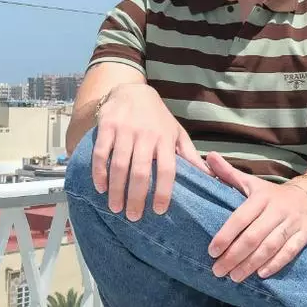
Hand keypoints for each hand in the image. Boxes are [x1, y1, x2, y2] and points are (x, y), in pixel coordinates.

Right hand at [91, 83, 209, 220]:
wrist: (132, 90)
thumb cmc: (158, 118)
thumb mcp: (177, 133)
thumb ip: (190, 155)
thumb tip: (208, 177)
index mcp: (165, 139)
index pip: (167, 169)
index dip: (162, 191)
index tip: (158, 211)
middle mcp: (146, 134)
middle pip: (140, 172)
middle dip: (136, 197)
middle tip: (133, 216)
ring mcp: (125, 130)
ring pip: (119, 165)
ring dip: (116, 190)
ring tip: (115, 208)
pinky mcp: (107, 126)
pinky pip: (101, 153)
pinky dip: (99, 172)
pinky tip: (100, 187)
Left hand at [206, 152, 306, 281]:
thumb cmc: (272, 194)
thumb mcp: (251, 182)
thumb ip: (229, 173)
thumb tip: (209, 157)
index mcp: (261, 197)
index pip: (240, 218)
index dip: (226, 235)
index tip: (211, 251)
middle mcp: (277, 209)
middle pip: (254, 236)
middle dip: (234, 256)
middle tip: (218, 271)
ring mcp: (293, 223)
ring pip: (270, 246)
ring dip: (251, 264)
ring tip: (234, 277)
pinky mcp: (306, 234)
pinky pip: (290, 252)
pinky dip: (275, 264)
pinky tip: (261, 275)